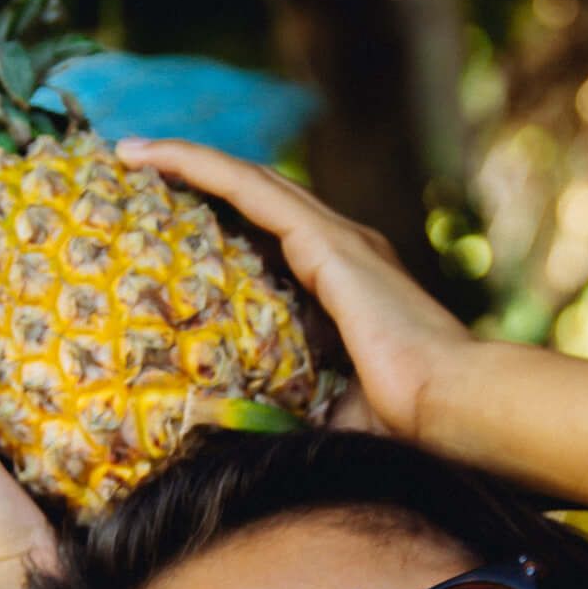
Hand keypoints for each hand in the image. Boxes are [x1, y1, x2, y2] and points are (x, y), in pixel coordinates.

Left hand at [111, 139, 472, 446]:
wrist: (455, 411)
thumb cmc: (411, 429)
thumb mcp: (332, 418)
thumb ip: (290, 414)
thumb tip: (242, 437)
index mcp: (345, 287)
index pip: (272, 238)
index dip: (224, 219)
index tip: (171, 215)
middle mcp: (341, 251)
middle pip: (255, 198)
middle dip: (198, 179)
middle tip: (137, 171)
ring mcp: (337, 240)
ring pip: (247, 182)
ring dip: (188, 161)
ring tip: (132, 151)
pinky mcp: (327, 241)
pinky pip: (248, 189)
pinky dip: (200, 165)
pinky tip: (154, 155)